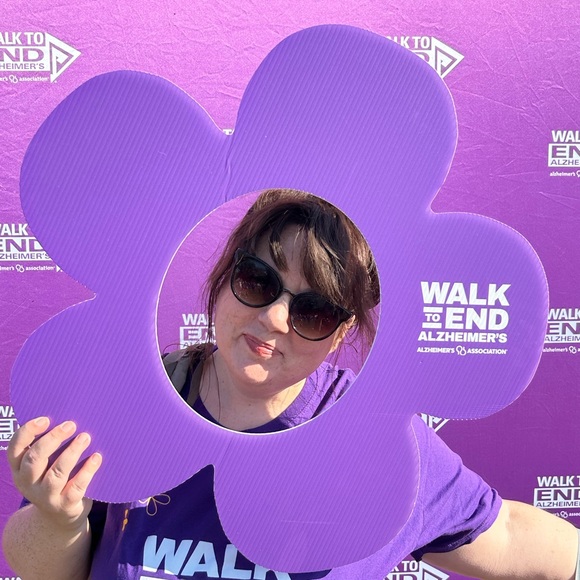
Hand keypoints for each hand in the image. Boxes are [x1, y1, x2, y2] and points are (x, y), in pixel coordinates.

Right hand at [7, 417, 101, 531]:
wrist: (59, 517)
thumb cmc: (53, 478)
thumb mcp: (44, 465)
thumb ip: (49, 446)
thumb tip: (70, 415)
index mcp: (19, 468)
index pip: (15, 448)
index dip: (28, 432)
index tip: (46, 418)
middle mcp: (28, 483)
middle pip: (34, 459)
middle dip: (52, 439)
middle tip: (71, 424)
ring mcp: (45, 496)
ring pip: (55, 473)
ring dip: (71, 453)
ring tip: (85, 437)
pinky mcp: (64, 505)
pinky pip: (76, 487)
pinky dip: (87, 471)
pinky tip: (96, 457)